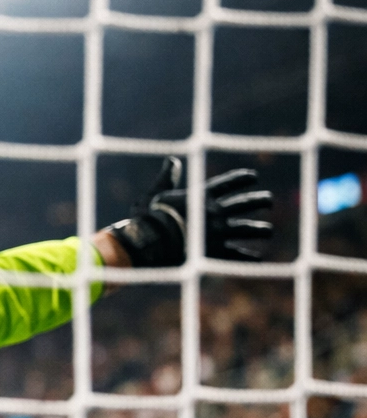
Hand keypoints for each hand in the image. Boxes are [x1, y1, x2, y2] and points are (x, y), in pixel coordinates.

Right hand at [106, 157, 273, 266]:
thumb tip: (172, 160)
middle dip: (259, 200)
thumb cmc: (149, 218)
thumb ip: (167, 178)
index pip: (227, 183)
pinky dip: (249, 257)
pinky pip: (238, 255)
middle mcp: (215, 212)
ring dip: (261, 229)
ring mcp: (218, 232)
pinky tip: (258, 257)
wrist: (150, 242)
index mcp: (201, 196)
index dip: (242, 179)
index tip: (254, 177)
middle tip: (269, 200)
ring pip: (248, 228)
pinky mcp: (216, 252)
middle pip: (244, 203)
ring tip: (268, 230)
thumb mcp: (156, 194)